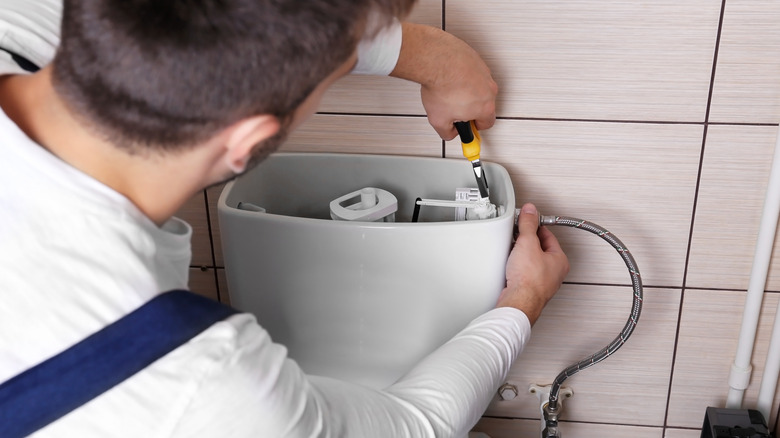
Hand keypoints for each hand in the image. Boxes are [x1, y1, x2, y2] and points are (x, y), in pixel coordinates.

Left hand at [390, 23, 497, 139]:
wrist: (436, 59)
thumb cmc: (440, 87)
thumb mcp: (439, 120)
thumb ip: (447, 132)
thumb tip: (450, 132)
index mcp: (486, 107)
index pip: (487, 123)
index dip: (475, 126)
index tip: (467, 125)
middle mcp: (489, 88)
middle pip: (483, 103)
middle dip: (470, 108)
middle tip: (453, 107)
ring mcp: (484, 72)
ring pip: (478, 86)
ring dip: (466, 90)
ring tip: (448, 90)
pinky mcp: (476, 59)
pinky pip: (471, 71)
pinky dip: (462, 75)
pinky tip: (449, 77)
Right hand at [496, 203, 568, 324]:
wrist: (518, 302)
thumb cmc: (529, 280)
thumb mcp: (528, 243)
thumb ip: (528, 224)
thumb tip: (530, 211)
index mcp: (559, 260)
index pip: (548, 235)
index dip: (535, 226)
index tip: (526, 221)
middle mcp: (554, 272)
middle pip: (539, 248)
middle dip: (527, 241)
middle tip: (517, 236)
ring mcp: (542, 282)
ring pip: (531, 261)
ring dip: (520, 255)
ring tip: (512, 252)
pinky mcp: (529, 289)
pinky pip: (523, 272)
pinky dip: (516, 268)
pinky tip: (509, 267)